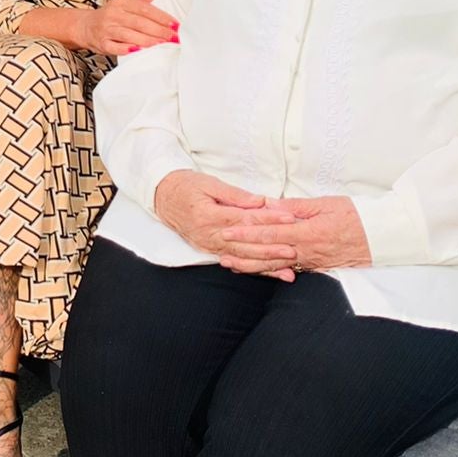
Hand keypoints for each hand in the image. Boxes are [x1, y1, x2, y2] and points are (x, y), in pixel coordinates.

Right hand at [77, 0, 177, 55]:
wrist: (84, 26)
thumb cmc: (109, 16)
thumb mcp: (123, 3)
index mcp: (121, 2)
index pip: (144, 9)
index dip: (161, 17)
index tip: (174, 24)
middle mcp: (113, 14)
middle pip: (139, 22)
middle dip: (159, 30)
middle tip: (173, 37)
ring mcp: (107, 29)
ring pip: (129, 34)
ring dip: (147, 40)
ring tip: (162, 44)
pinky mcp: (102, 43)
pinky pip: (115, 47)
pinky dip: (127, 49)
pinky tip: (138, 51)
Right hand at [152, 170, 301, 275]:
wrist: (162, 197)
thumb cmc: (186, 186)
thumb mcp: (208, 183)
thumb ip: (235, 195)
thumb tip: (259, 201)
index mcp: (208, 215)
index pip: (244, 219)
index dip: (268, 219)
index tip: (288, 217)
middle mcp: (208, 234)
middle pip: (245, 244)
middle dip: (271, 247)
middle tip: (294, 247)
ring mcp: (209, 245)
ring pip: (242, 257)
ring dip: (266, 263)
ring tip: (289, 265)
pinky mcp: (210, 251)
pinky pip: (236, 262)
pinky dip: (254, 269)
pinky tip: (271, 273)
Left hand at [230, 195, 371, 272]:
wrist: (384, 238)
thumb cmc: (358, 216)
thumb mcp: (327, 204)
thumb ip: (296, 206)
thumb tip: (270, 204)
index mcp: (309, 232)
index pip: (271, 233)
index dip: (248, 233)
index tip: (228, 230)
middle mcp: (308, 251)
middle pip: (269, 253)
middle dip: (243, 252)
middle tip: (221, 249)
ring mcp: (312, 262)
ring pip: (276, 265)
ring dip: (252, 265)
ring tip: (231, 263)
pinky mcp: (317, 267)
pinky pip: (289, 270)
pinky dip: (270, 270)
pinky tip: (257, 269)